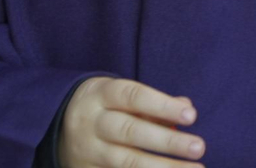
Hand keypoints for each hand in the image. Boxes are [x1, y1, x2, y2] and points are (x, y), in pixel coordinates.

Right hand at [59, 78, 203, 167]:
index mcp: (100, 94)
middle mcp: (91, 122)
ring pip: (126, 161)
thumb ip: (154, 102)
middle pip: (130, 131)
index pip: (133, 96)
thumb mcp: (119, 95)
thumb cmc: (104, 108)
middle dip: (166, 141)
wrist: (55, 128)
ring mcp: (88, 151)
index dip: (162, 105)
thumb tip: (187, 107)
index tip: (192, 116)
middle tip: (199, 147)